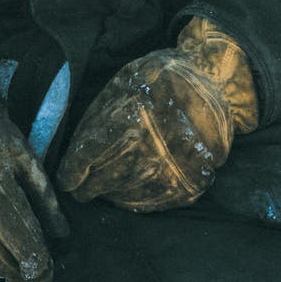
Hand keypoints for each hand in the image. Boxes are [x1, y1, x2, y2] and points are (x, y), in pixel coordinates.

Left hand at [56, 15, 257, 210]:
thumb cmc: (162, 78)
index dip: (71, 172)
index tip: (66, 180)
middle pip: (103, 182)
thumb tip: (76, 152)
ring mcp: (171, 172)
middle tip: (81, 189)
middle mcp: (149, 151)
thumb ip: (98, 118)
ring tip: (106, 189)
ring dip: (111, 194)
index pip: (86, 158)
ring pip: (126, 196)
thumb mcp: (122, 83)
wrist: (214, 82)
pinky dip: (137, 200)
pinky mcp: (190, 185)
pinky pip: (154, 203)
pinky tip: (131, 192)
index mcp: (128, 122)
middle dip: (88, 187)